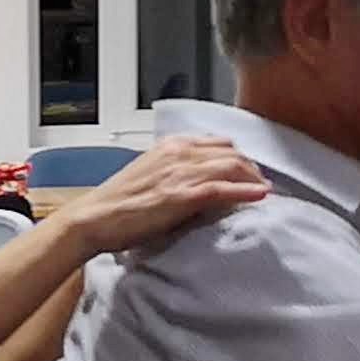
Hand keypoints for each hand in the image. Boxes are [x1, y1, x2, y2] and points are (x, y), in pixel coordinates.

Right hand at [78, 135, 269, 253]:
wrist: (94, 217)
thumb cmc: (119, 202)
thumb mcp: (151, 174)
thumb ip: (176, 171)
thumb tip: (201, 182)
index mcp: (171, 145)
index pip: (218, 143)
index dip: (239, 157)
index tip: (248, 171)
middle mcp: (178, 153)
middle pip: (231, 152)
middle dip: (251, 168)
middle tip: (260, 183)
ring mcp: (181, 173)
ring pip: (232, 166)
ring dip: (253, 179)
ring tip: (264, 191)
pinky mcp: (181, 195)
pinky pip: (222, 188)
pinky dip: (245, 191)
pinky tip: (261, 195)